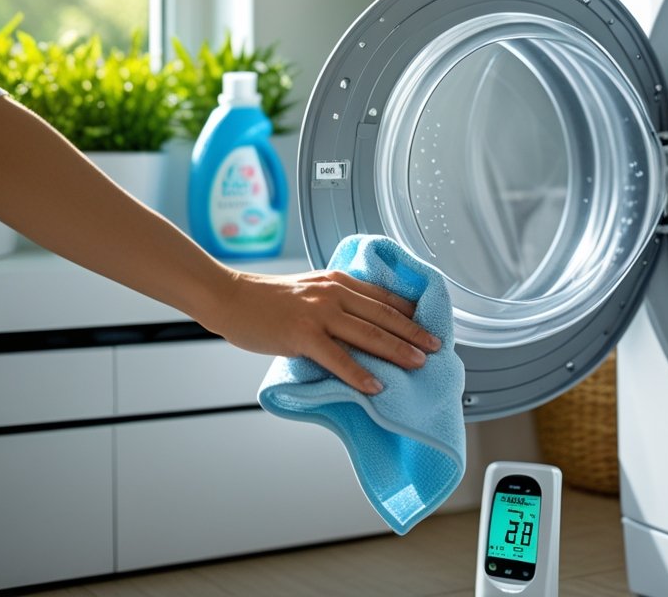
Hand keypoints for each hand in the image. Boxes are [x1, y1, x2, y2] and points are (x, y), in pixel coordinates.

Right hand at [194, 268, 441, 394]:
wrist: (230, 297)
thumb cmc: (268, 299)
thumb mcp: (311, 289)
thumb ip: (336, 300)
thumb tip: (361, 322)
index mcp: (339, 281)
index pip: (384, 297)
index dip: (411, 312)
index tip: (430, 324)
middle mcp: (334, 293)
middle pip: (384, 315)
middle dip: (414, 332)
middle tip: (437, 347)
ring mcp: (319, 313)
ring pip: (368, 334)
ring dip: (397, 351)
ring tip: (419, 364)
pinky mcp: (302, 334)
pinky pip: (338, 357)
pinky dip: (359, 373)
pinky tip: (376, 386)